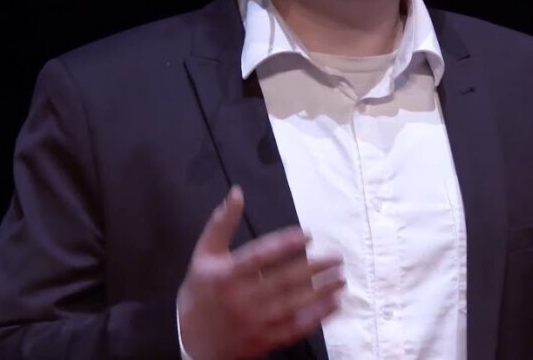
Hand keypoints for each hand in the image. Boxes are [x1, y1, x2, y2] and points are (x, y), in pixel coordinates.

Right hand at [177, 186, 344, 359]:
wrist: (191, 341)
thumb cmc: (201, 292)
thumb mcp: (204, 255)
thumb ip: (221, 223)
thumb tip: (237, 192)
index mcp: (226, 275)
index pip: (259, 256)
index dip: (284, 245)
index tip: (308, 235)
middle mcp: (241, 299)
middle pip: (283, 281)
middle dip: (313, 268)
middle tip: (337, 257)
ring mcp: (255, 323)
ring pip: (293, 305)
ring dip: (321, 291)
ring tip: (341, 277)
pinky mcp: (265, 340)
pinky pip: (296, 328)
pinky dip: (318, 316)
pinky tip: (335, 303)